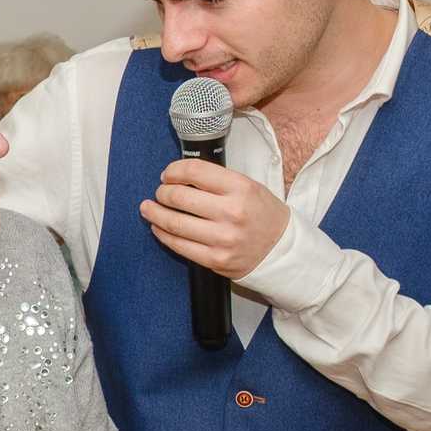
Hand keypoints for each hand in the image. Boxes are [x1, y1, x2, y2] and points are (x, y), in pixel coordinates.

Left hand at [139, 159, 288, 279]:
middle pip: (179, 196)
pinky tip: (158, 227)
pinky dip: (162, 233)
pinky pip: (178, 245)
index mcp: (241, 188)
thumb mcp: (248, 187)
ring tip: (148, 207)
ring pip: (174, 222)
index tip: (168, 174)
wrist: (282, 250)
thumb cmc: (262, 215)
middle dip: (163, 192)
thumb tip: (179, 175)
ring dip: (155, 212)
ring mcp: (222, 238)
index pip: (195, 171)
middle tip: (160, 192)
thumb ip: (216, 180)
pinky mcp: (214, 259)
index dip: (174, 170)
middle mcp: (231, 212)